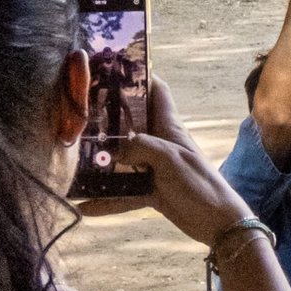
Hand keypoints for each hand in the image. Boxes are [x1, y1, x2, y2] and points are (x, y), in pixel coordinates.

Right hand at [76, 76, 251, 247]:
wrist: (217, 223)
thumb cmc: (199, 184)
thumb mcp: (169, 158)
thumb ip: (140, 146)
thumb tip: (113, 150)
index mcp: (169, 127)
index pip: (157, 92)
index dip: (140, 76)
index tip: (113, 68)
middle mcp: (159, 143)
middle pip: (131, 123)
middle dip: (108, 117)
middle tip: (77, 113)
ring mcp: (154, 167)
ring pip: (122, 158)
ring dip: (102, 160)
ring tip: (73, 157)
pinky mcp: (151, 190)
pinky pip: (124, 192)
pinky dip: (108, 199)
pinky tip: (85, 205)